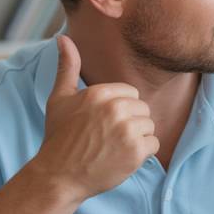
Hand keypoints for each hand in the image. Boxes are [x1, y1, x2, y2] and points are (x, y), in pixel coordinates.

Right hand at [35, 35, 159, 203]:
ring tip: (114, 147)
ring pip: (150, 126)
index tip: (104, 123)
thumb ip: (67, 67)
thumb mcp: (59, 98)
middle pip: (142, 108)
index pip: (131, 92)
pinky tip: (122, 158)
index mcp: (99, 93)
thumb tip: (63, 37)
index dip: (120, 108)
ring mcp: (127, 131)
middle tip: (108, 138)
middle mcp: (114, 109)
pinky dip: (143, 154)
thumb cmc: (59, 137)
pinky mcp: (136, 152)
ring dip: (137, 138)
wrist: (58, 176)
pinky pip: (154, 144)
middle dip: (130, 122)